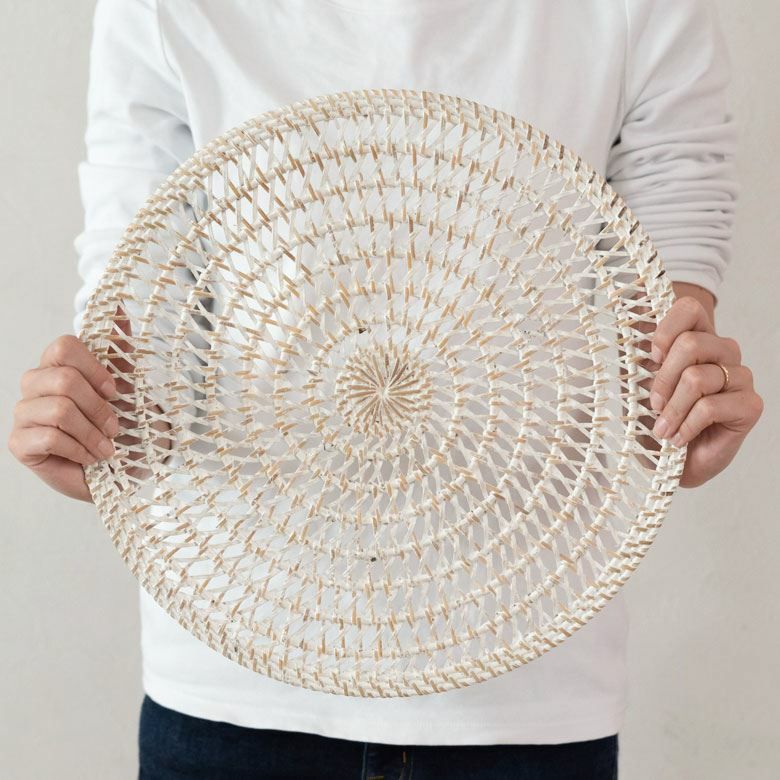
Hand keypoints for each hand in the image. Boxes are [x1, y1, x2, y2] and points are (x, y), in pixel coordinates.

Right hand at [8, 308, 172, 501]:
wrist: (124, 467)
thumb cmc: (122, 425)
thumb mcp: (129, 384)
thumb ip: (120, 348)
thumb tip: (118, 307)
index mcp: (59, 366)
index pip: (64, 346)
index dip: (94, 368)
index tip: (116, 391)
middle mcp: (36, 385)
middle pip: (63, 379)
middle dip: (98, 407)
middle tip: (115, 427)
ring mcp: (24, 414)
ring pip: (58, 410)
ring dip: (92, 433)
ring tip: (106, 447)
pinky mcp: (20, 443)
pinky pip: (49, 437)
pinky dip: (79, 450)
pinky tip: (89, 458)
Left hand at [648, 295, 763, 487]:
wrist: (671, 461)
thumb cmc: (657, 417)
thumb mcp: (640, 382)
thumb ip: (641, 357)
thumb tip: (631, 335)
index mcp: (699, 339)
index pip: (690, 309)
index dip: (666, 330)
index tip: (651, 356)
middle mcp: (724, 353)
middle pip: (691, 344)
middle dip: (662, 379)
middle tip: (653, 405)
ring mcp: (740, 377)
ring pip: (697, 378)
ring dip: (672, 409)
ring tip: (663, 428)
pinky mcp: (749, 405)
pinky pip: (710, 407)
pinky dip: (686, 426)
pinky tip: (679, 438)